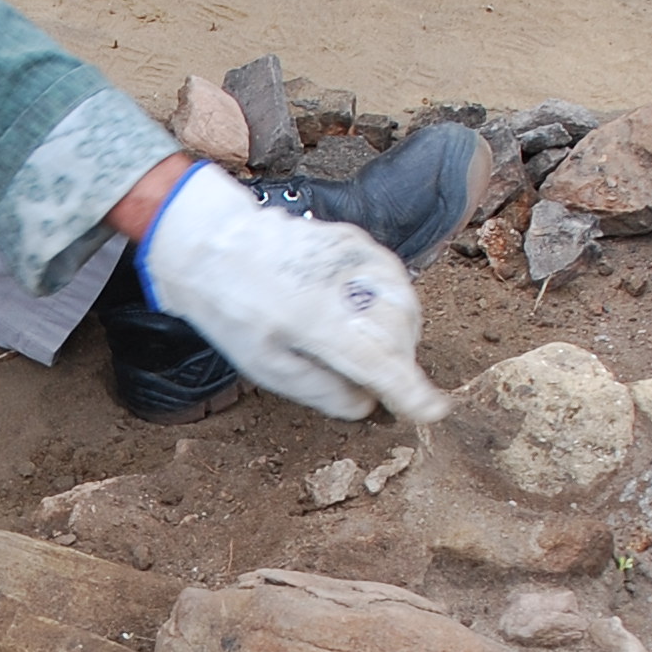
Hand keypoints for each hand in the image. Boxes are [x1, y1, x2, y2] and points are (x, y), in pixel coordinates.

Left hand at [137, 167, 453, 424]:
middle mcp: (343, 281)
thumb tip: (367, 405)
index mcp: (314, 318)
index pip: (378, 360)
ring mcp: (356, 253)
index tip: (433, 411)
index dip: (409, 389)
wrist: (217, 244)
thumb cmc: (236, 309)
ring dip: (397, 337)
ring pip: (406, 306)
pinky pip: (395, 282)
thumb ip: (320, 389)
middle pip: (400, 334)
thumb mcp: (265, 366)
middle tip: (372, 384)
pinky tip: (363, 320)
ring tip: (364, 351)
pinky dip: (390, 308)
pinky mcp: (359, 240)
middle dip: (397, 364)